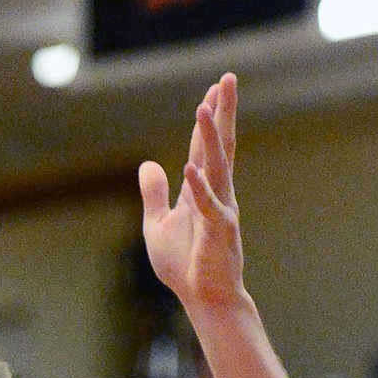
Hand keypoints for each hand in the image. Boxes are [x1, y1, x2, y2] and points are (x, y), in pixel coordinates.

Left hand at [139, 72, 244, 311]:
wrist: (203, 298)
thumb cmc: (185, 264)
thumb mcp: (157, 224)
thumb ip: (154, 194)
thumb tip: (148, 163)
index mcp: (202, 190)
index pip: (205, 147)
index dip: (209, 118)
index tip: (214, 89)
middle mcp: (216, 194)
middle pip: (219, 146)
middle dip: (222, 113)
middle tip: (229, 79)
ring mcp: (220, 211)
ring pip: (216, 167)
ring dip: (210, 138)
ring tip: (205, 108)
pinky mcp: (218, 233)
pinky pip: (208, 206)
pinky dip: (199, 188)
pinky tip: (189, 167)